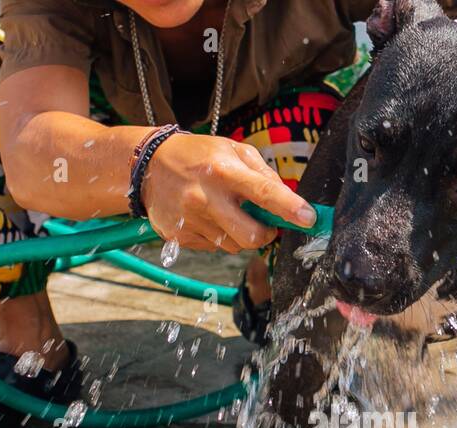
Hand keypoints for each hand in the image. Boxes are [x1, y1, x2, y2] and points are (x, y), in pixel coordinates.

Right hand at [142, 133, 316, 252]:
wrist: (147, 166)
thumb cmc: (198, 156)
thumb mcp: (232, 150)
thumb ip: (263, 174)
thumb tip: (289, 200)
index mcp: (223, 171)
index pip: (264, 193)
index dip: (290, 208)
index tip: (308, 218)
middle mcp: (205, 198)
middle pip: (251, 237)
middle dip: (266, 235)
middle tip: (265, 223)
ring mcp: (191, 221)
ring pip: (233, 246)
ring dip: (240, 234)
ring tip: (227, 212)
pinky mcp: (179, 237)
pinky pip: (214, 248)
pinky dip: (219, 237)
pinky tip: (208, 218)